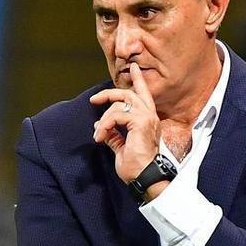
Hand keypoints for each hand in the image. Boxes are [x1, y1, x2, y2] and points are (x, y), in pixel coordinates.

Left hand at [90, 63, 159, 181]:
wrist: (144, 177)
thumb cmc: (137, 167)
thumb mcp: (122, 148)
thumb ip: (114, 136)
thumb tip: (102, 128)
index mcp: (149, 120)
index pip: (144, 95)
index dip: (138, 80)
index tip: (133, 67)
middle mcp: (150, 116)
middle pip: (129, 94)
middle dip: (109, 94)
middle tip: (94, 99)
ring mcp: (147, 118)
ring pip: (120, 103)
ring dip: (104, 118)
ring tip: (98, 134)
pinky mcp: (140, 122)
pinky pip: (116, 115)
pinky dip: (105, 124)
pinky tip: (100, 136)